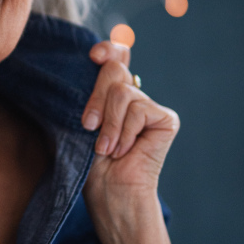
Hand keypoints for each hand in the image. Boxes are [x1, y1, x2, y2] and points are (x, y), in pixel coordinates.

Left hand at [81, 40, 179, 208]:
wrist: (108, 192)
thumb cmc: (87, 163)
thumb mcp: (77, 122)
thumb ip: (84, 93)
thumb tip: (87, 63)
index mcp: (110, 94)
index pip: (116, 58)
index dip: (108, 50)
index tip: (93, 57)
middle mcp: (133, 96)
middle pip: (113, 71)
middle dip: (95, 99)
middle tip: (88, 127)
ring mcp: (150, 107)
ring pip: (122, 91)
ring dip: (109, 123)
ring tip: (106, 147)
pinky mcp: (165, 119)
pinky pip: (139, 109)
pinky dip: (125, 132)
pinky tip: (124, 150)